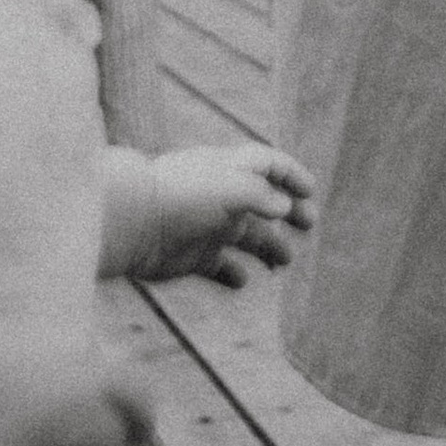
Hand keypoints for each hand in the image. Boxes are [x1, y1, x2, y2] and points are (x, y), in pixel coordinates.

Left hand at [133, 144, 316, 287]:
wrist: (134, 223)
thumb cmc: (184, 198)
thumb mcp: (231, 187)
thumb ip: (261, 195)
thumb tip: (284, 207)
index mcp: (229, 171)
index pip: (266, 165)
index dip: (291, 174)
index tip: (311, 191)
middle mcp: (220, 197)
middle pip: (262, 202)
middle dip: (288, 212)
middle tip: (309, 225)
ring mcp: (207, 227)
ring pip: (246, 236)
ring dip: (268, 246)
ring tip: (286, 260)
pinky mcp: (192, 256)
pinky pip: (218, 266)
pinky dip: (232, 273)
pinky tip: (243, 280)